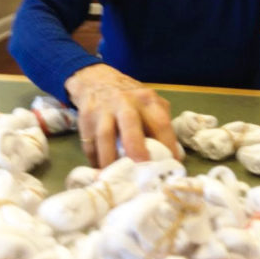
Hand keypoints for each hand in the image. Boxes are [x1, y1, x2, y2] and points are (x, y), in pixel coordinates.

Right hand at [65, 63, 179, 167]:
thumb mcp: (149, 102)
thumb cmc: (130, 99)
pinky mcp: (86, 119)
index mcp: (147, 100)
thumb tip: (173, 154)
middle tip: (141, 169)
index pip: (160, 122)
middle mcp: (125, 102)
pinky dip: (96, 161)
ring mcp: (104, 110)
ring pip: (105, 137)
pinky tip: (102, 171)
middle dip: (136, 148)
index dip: (168, 144)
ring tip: (118, 178)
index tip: (171, 164)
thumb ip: (159, 123)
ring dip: (111, 160)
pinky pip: (90, 145)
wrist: (96, 80)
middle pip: (130, 124)